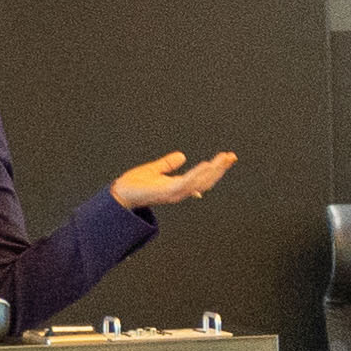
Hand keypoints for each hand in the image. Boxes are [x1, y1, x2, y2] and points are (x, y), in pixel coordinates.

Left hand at [112, 149, 235, 211]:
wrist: (119, 194)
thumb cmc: (133, 185)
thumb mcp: (154, 170)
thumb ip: (168, 164)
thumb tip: (181, 156)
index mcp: (178, 186)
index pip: (203, 178)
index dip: (216, 169)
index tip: (227, 158)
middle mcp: (179, 191)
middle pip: (206, 181)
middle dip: (220, 169)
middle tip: (231, 157)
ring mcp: (174, 193)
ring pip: (200, 182)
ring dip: (213, 171)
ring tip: (223, 159)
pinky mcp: (167, 192)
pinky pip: (187, 183)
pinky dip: (198, 174)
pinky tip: (206, 165)